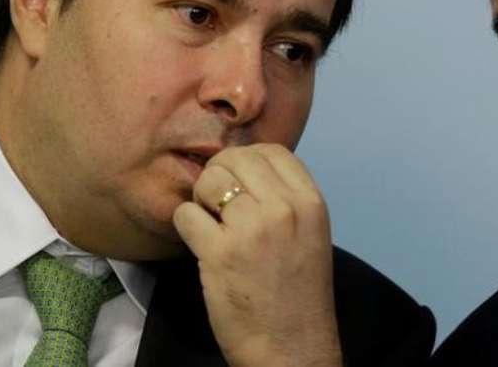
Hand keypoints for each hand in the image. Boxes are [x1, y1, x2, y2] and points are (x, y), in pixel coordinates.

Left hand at [173, 144, 341, 366]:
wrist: (293, 348)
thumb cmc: (300, 294)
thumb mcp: (311, 233)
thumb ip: (287, 200)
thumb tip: (246, 169)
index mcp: (311, 202)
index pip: (273, 151)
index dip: (248, 159)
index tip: (239, 180)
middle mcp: (284, 209)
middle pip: (236, 159)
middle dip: (219, 175)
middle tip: (217, 204)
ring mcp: (251, 230)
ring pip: (208, 181)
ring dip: (201, 200)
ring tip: (211, 225)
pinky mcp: (219, 254)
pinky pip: (186, 214)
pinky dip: (186, 227)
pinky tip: (200, 244)